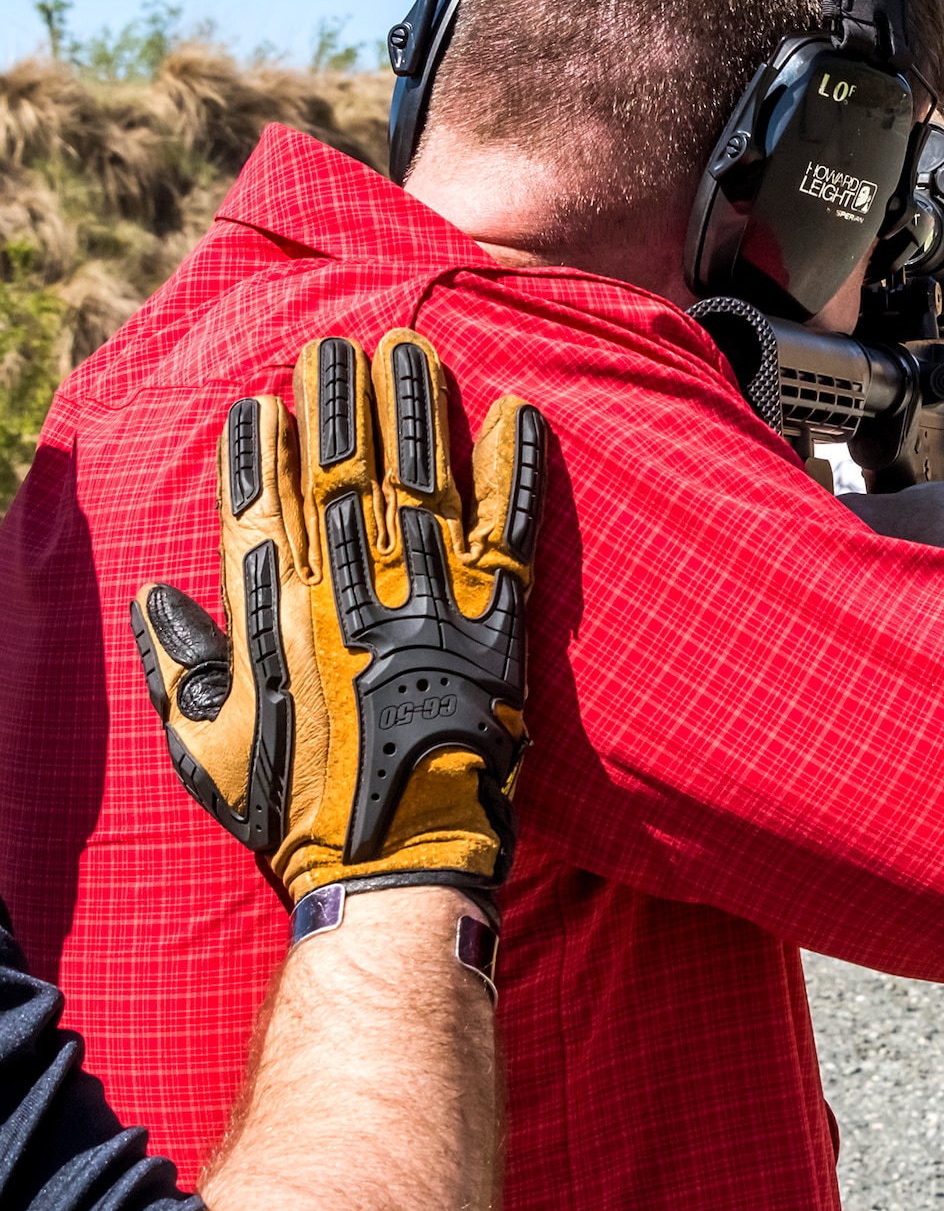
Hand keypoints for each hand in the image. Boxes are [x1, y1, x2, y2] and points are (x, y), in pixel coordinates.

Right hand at [130, 330, 546, 906]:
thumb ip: (184, 665)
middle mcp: (351, 595)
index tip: (268, 396)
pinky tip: (518, 412)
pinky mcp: (496, 624)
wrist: (396, 866)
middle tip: (340, 344)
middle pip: (344, 474)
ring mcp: (428, 604)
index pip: (264, 508)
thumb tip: (158, 596)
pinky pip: (509, 530)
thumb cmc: (299, 814)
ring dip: (415, 409)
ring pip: (421, 482)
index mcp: (278, 620)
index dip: (265, 447)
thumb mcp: (211, 746)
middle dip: (340, 402)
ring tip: (412, 350)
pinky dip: (515, 469)